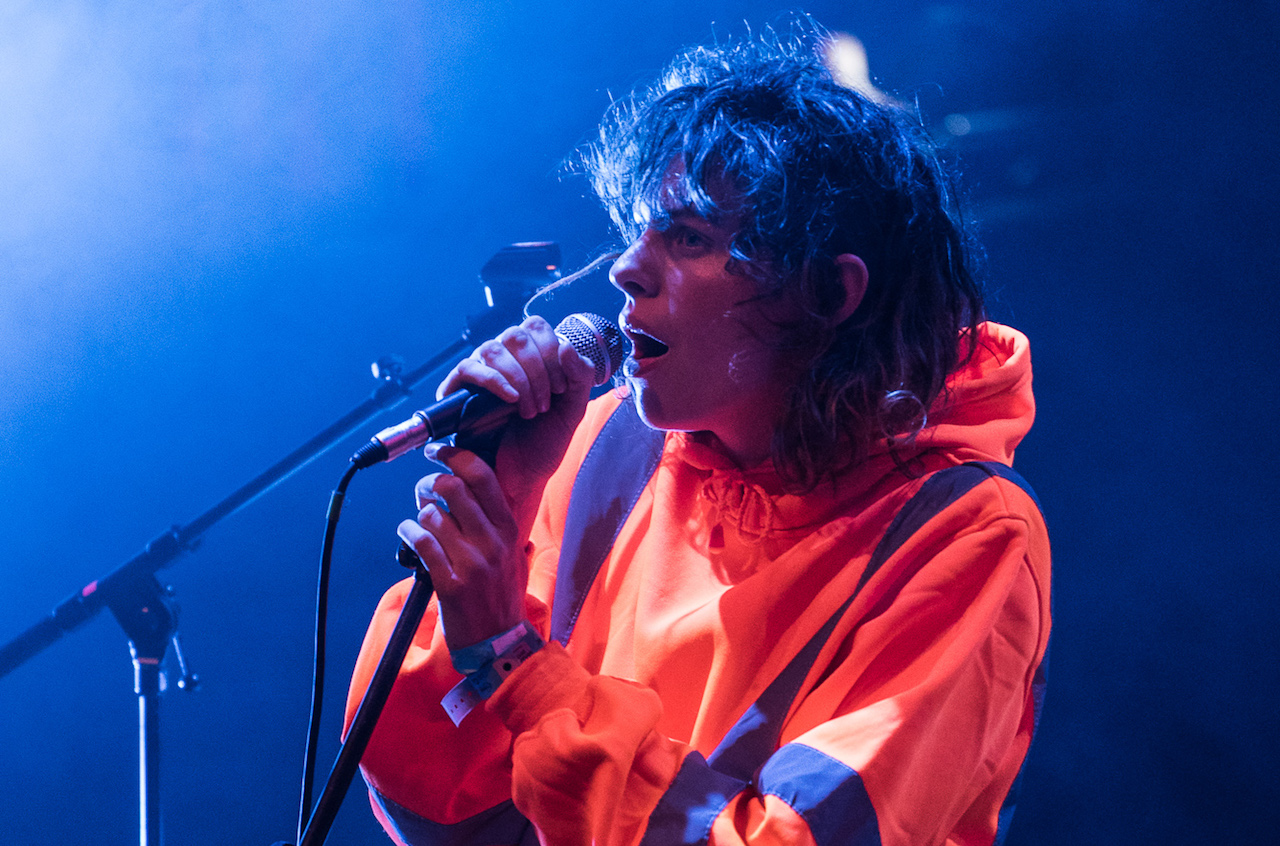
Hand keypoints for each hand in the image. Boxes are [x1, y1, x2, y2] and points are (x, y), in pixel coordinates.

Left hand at [398, 445, 526, 649]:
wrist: (499, 643)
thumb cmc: (501, 595)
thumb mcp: (512, 553)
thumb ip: (496, 522)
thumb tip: (469, 485)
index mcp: (509, 529)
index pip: (483, 477)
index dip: (456, 456)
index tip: (439, 452)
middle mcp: (492, 542)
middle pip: (454, 488)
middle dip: (430, 483)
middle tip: (425, 491)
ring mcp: (472, 563)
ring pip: (432, 515)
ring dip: (418, 514)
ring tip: (420, 522)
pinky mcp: (450, 584)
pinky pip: (421, 543)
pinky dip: (408, 532)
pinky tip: (408, 535)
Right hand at [437, 315, 596, 533]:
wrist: (523, 477)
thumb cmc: (545, 441)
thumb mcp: (574, 409)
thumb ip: (581, 376)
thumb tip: (566, 345)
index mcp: (532, 356)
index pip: (537, 327)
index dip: (552, 351)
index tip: (561, 388)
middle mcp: (504, 358)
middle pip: (515, 335)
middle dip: (538, 369)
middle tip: (545, 404)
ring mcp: (481, 372)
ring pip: (492, 348)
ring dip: (518, 378)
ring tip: (528, 410)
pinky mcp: (459, 390)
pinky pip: (468, 368)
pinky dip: (494, 380)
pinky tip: (511, 399)